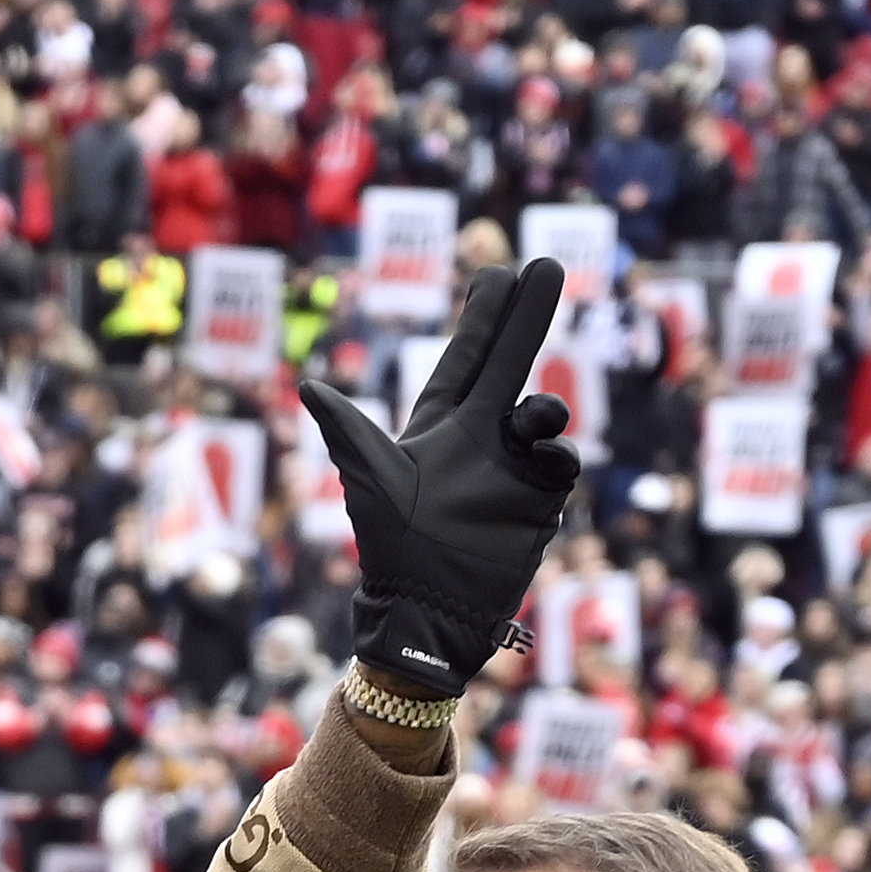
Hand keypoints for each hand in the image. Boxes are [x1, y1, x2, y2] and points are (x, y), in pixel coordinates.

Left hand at [297, 260, 581, 696]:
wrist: (426, 608)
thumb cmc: (392, 547)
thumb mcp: (371, 481)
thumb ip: (349, 431)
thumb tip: (309, 386)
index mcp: (439, 426)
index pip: (467, 359)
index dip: (483, 316)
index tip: (497, 271)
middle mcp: (481, 439)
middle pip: (512, 363)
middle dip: (528, 316)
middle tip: (550, 263)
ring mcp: (513, 467)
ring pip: (544, 413)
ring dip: (545, 406)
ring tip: (532, 417)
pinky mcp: (539, 500)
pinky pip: (561, 462)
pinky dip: (557, 454)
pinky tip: (541, 460)